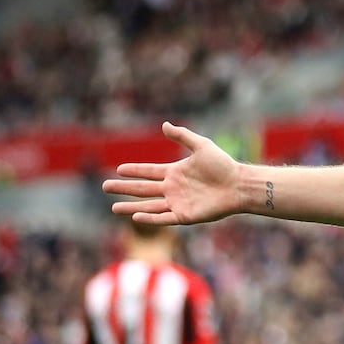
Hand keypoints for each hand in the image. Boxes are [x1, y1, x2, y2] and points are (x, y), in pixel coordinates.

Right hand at [104, 122, 240, 226]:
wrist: (239, 184)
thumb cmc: (223, 165)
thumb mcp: (201, 146)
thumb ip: (183, 136)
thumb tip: (164, 125)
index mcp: (175, 172)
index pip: (148, 172)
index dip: (133, 171)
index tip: (118, 169)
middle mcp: (173, 189)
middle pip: (143, 189)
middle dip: (124, 188)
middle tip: (105, 187)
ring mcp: (178, 203)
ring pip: (149, 206)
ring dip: (131, 207)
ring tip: (113, 207)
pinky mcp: (185, 216)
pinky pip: (163, 218)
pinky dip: (150, 218)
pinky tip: (135, 216)